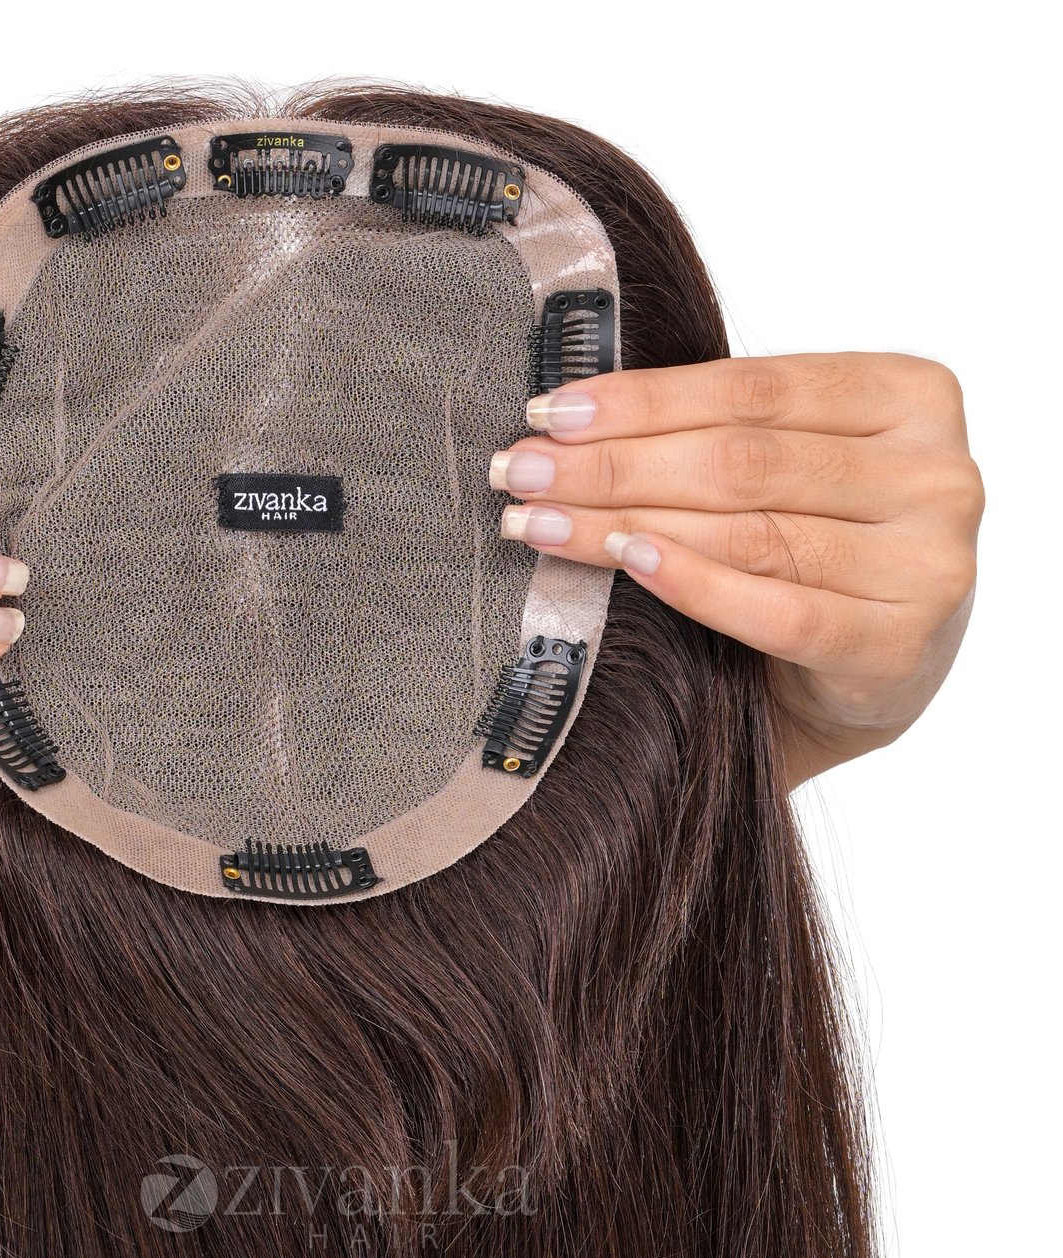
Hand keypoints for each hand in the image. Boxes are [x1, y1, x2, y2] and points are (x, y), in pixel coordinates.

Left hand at [489, 354, 982, 785]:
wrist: (872, 671)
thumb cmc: (814, 551)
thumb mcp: (786, 470)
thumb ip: (717, 432)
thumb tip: (565, 419)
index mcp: (910, 395)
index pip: (752, 388)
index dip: (641, 400)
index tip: (547, 413)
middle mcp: (936, 473)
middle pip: (741, 461)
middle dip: (612, 465)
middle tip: (519, 471)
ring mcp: (928, 563)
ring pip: (749, 533)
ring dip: (623, 525)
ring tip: (537, 523)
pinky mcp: (897, 644)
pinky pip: (777, 609)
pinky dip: (694, 584)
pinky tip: (626, 562)